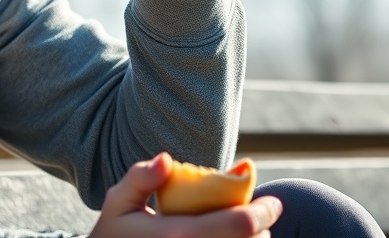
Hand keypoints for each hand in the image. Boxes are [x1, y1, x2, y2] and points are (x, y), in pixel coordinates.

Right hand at [89, 153, 282, 237]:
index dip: (264, 212)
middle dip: (262, 229)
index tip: (273, 202)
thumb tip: (167, 159)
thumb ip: (140, 178)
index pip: (238, 225)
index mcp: (177, 235)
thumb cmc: (115, 235)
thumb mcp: (117, 203)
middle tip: (257, 216)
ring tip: (243, 232)